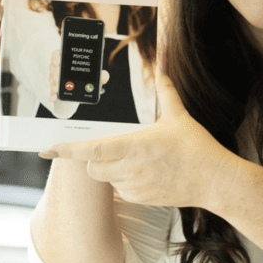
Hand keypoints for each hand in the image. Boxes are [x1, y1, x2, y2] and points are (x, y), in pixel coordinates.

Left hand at [39, 70, 239, 208]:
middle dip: (94, 159)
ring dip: (112, 170)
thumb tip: (163, 63)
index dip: (66, 150)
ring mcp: (134, 186)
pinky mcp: (141, 199)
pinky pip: (122, 190)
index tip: (47, 148)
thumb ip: (165, 89)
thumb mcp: (179, 116)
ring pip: (107, 179)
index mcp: (134, 145)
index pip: (90, 150)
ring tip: (139, 160)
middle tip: (113, 148)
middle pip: (92, 167)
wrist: (214, 180)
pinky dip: (126, 182)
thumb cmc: (197, 148)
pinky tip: (147, 173)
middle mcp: (129, 168)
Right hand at [48, 50, 109, 103]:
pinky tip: (52, 98)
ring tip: (56, 88)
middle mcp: (60, 67)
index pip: (58, 54)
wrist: (83, 89)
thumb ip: (101, 75)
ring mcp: (56, 78)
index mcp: (68, 60)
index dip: (56, 56)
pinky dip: (52, 95)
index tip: (57, 61)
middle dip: (55, 72)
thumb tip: (105, 76)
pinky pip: (52, 91)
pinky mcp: (56, 88)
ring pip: (52, 78)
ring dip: (53, 83)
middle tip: (57, 77)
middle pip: (54, 67)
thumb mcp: (95, 76)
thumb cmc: (88, 78)